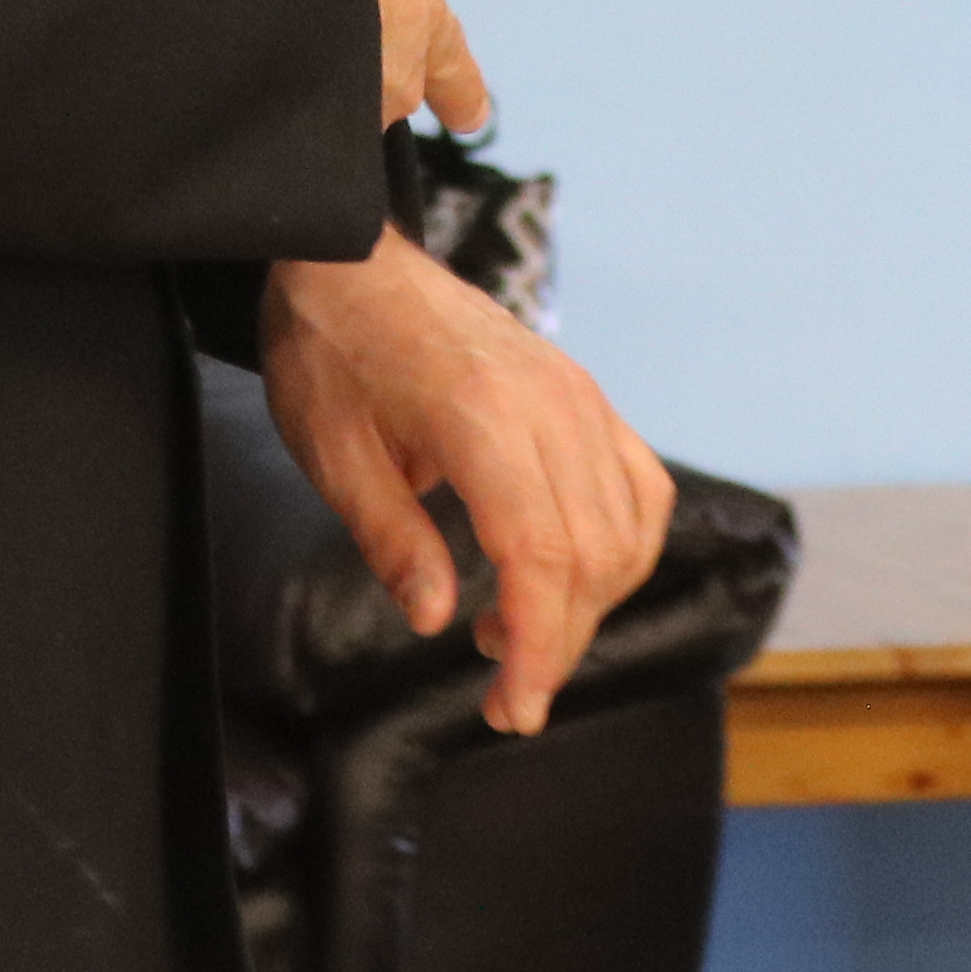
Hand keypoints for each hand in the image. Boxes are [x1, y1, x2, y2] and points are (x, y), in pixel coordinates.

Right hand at [255, 0, 492, 135]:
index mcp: (418, 12)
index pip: (451, 57)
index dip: (460, 84)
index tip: (473, 118)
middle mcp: (398, 75)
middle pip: (389, 91)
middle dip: (363, 81)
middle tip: (329, 69)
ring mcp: (355, 122)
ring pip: (343, 125)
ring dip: (314, 106)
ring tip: (268, 78)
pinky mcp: (310, 156)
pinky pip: (302, 159)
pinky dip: (285, 148)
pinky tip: (258, 138)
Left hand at [260, 232, 676, 735]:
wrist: (355, 261)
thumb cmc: (332, 352)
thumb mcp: (331, 453)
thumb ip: (390, 538)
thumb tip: (433, 619)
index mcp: (480, 415)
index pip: (540, 553)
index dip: (538, 645)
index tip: (515, 710)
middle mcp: (549, 402)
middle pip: (591, 552)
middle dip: (559, 641)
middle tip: (505, 697)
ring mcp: (578, 393)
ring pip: (627, 526)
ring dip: (590, 601)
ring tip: (518, 635)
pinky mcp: (585, 392)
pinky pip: (639, 482)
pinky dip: (623, 545)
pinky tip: (574, 576)